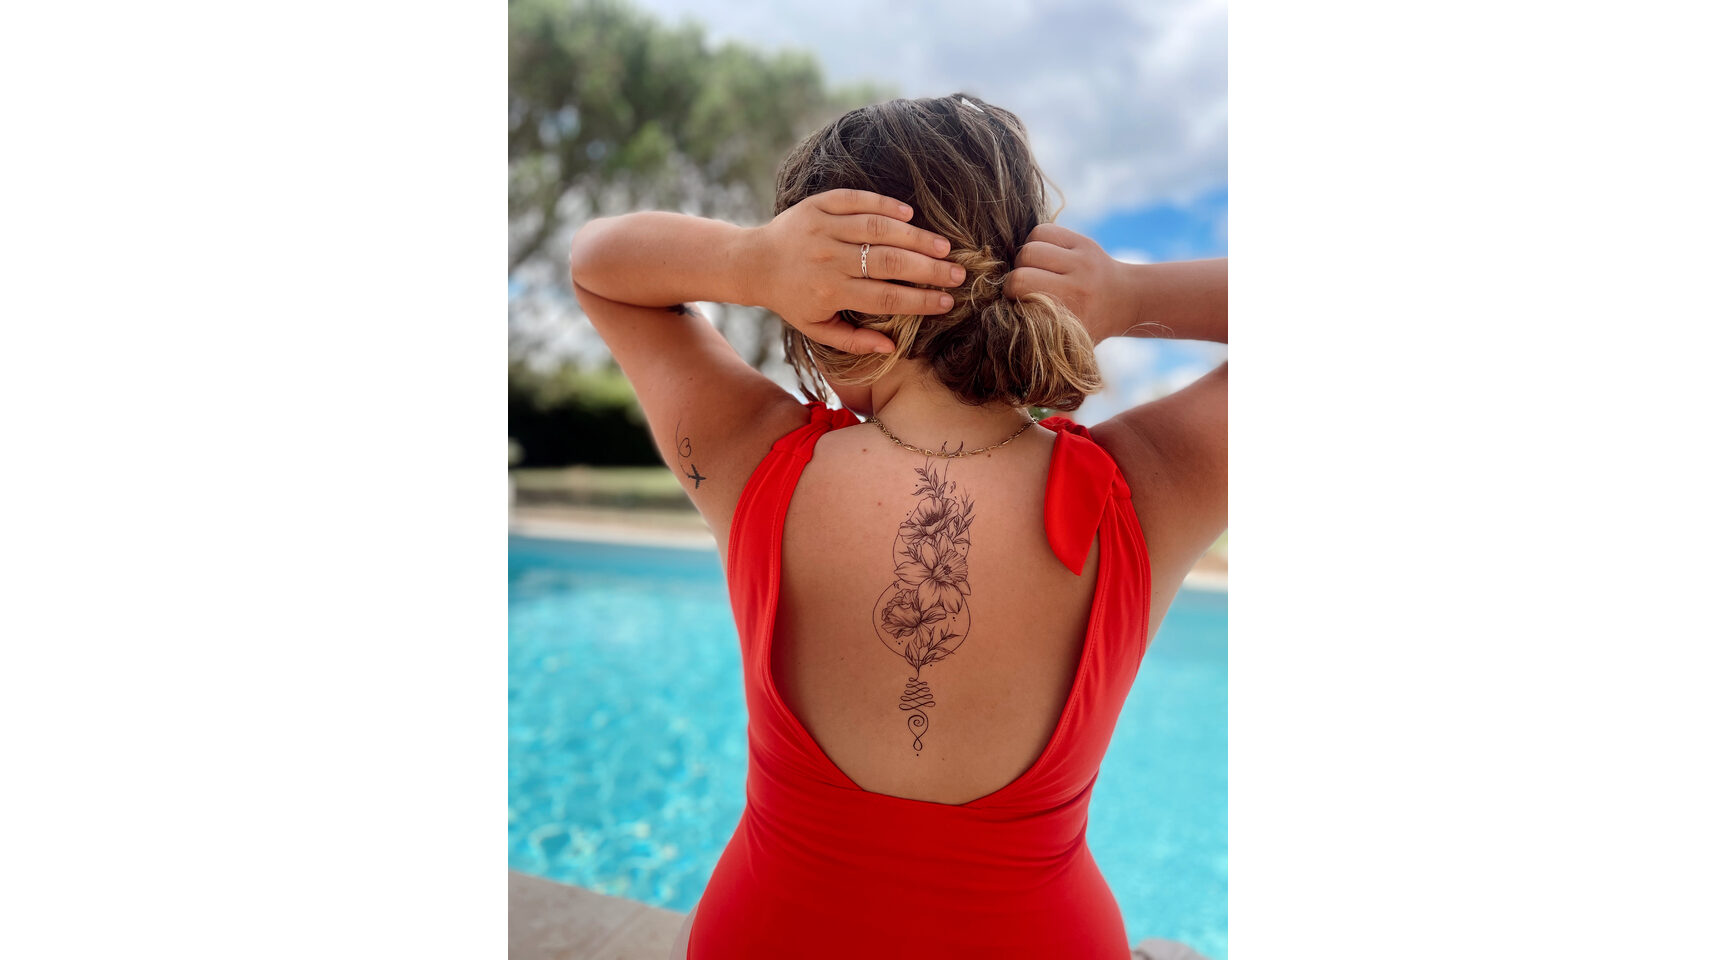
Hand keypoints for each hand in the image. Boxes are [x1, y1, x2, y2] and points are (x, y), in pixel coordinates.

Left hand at [742, 189, 963, 353]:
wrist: (755, 262)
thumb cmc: (792, 299)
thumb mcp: (816, 328)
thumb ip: (852, 341)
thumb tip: (891, 347)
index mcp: (830, 291)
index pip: (885, 298)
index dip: (919, 301)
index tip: (947, 302)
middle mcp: (828, 258)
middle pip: (888, 263)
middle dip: (928, 269)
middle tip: (957, 273)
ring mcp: (823, 227)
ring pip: (878, 229)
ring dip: (915, 237)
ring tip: (943, 246)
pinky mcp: (819, 204)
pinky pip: (857, 199)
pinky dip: (885, 204)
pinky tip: (909, 214)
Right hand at [1002, 223, 1130, 342]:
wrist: (1125, 299)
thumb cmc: (1088, 325)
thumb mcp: (1066, 340)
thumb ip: (1037, 332)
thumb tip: (1001, 320)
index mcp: (1072, 309)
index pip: (1021, 285)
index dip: (1010, 294)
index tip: (1015, 303)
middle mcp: (1079, 282)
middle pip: (1023, 265)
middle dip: (1014, 277)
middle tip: (1022, 288)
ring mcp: (1082, 258)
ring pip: (1031, 246)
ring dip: (1024, 258)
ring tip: (1032, 270)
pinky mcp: (1083, 241)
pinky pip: (1043, 231)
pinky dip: (1035, 242)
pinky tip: (1042, 257)